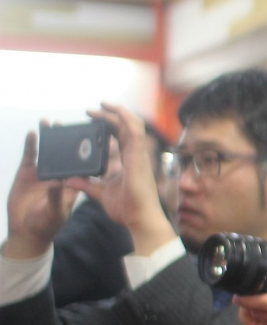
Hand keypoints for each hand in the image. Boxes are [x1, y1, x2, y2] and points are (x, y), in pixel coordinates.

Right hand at [4, 130, 78, 258]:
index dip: (88, 152)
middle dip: (67, 139)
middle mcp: (59, 176)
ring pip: (48, 151)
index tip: (93, 137)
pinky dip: (31, 145)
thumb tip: (59, 182)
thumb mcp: (55, 212)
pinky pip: (30, 156)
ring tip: (51, 123)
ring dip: (50, 137)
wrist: (25, 232)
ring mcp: (43, 173)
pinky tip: (33, 133)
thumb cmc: (47, 225)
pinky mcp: (27, 174)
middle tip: (70, 124)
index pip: (83, 165)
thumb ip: (57, 197)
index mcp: (73, 184)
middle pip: (66, 153)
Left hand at [66, 104, 173, 255]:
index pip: (122, 137)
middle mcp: (136, 155)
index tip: (93, 120)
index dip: (110, 125)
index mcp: (130, 162)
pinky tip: (114, 112)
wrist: (139, 219)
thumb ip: (87, 185)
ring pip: (132, 124)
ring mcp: (139, 155)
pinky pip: (135, 131)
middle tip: (92, 110)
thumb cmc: (127, 209)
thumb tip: (69, 181)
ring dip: (117, 112)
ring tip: (101, 105)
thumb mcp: (100, 194)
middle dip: (110, 115)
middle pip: (126, 127)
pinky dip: (125, 118)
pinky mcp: (139, 156)